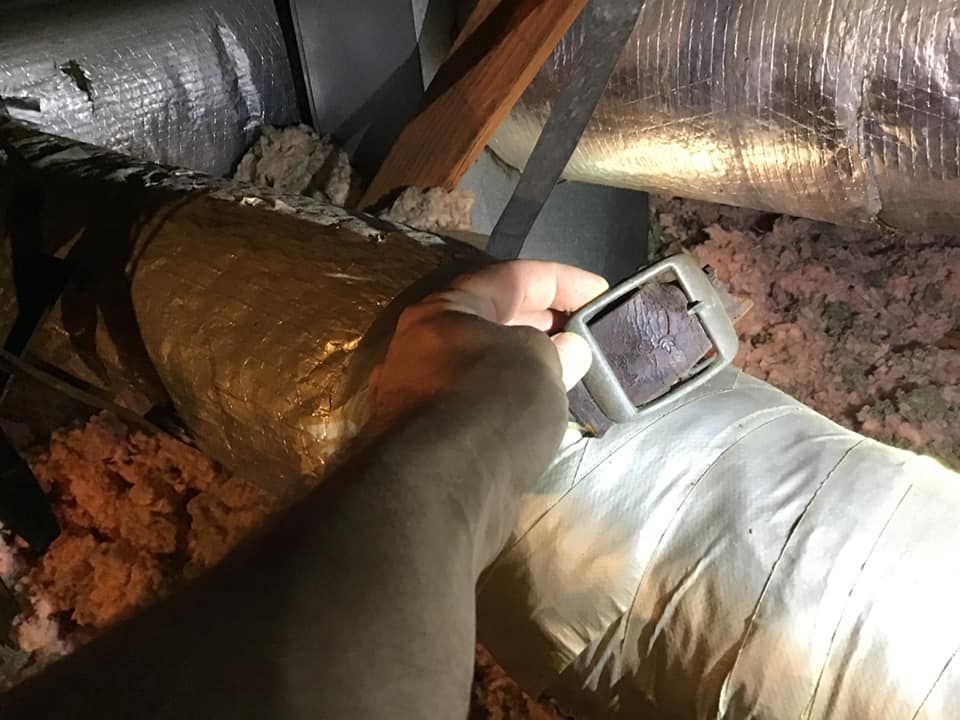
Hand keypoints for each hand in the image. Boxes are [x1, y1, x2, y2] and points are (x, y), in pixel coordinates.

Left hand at [369, 261, 607, 481]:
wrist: (443, 489)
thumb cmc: (491, 404)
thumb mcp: (538, 359)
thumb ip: (557, 348)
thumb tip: (568, 350)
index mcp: (445, 311)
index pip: (512, 278)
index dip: (563, 280)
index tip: (602, 293)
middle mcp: (427, 347)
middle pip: (495, 322)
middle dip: (545, 323)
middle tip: (589, 332)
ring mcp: (426, 396)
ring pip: (489, 368)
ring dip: (531, 367)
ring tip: (576, 373)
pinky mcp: (435, 441)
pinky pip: (484, 406)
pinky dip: (516, 403)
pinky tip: (547, 414)